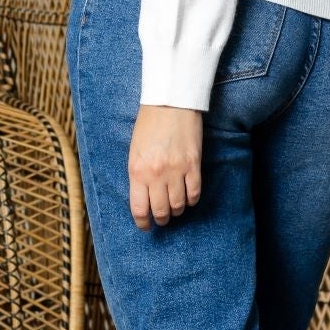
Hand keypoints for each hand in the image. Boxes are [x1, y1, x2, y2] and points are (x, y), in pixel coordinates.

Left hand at [129, 103, 202, 228]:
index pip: (139, 209)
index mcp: (137, 171)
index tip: (146, 226)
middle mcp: (156, 175)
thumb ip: (138, 175)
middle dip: (161, 219)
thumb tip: (144, 197)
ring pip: (178, 205)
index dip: (143, 222)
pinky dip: (192, 200)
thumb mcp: (134, 151)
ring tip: (175, 208)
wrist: (170, 103)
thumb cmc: (149, 125)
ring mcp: (176, 171)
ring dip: (177, 210)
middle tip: (162, 219)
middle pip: (160, 211)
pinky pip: (194, 193)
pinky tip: (188, 198)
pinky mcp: (193, 165)